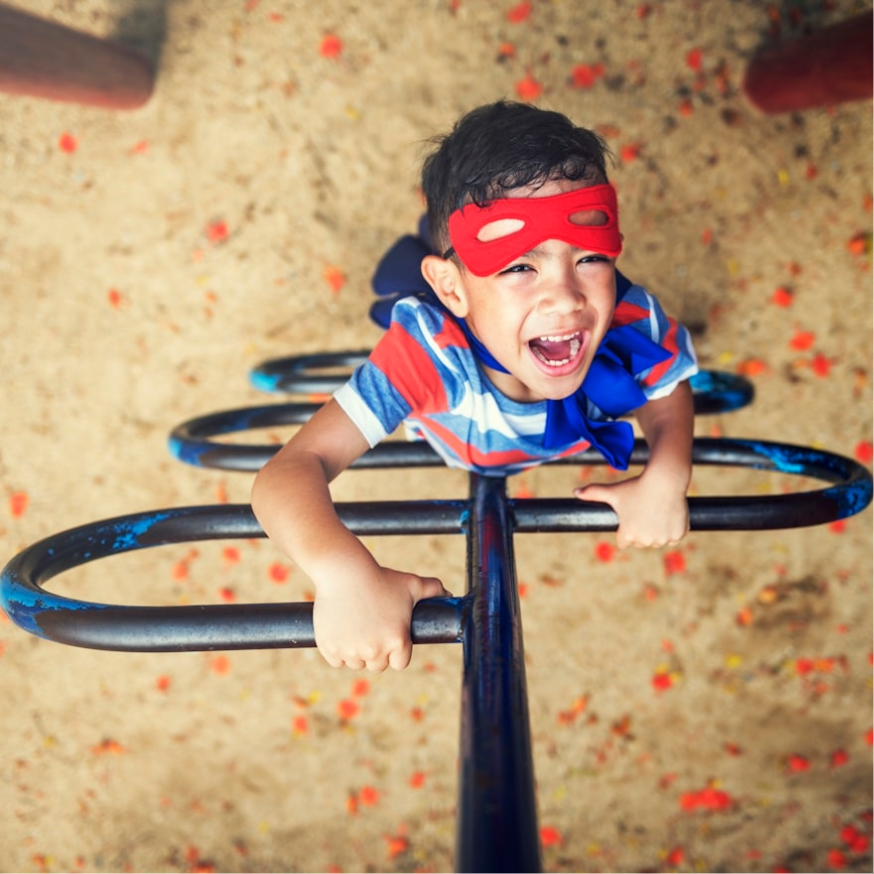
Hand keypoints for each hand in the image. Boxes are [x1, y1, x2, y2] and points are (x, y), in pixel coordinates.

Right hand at [313, 565, 449, 671]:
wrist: (345, 571)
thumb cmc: (380, 577)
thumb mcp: (411, 584)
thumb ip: (433, 589)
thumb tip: (449, 595)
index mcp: (397, 641)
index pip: (399, 663)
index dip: (396, 652)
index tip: (389, 639)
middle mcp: (375, 651)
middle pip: (377, 665)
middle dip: (376, 652)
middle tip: (371, 630)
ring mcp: (350, 651)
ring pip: (355, 663)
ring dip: (356, 652)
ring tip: (356, 629)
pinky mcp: (329, 648)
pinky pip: (336, 660)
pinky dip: (336, 650)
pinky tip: (340, 632)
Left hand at [574, 471, 688, 549]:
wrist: (665, 480)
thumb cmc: (636, 486)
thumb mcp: (614, 491)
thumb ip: (594, 493)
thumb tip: (575, 492)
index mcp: (628, 535)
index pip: (624, 541)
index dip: (626, 530)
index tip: (630, 518)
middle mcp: (646, 540)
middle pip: (641, 541)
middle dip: (641, 531)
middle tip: (644, 511)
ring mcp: (663, 539)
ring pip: (658, 540)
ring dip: (657, 531)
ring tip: (656, 512)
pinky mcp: (678, 535)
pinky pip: (673, 537)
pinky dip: (672, 530)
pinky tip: (668, 515)